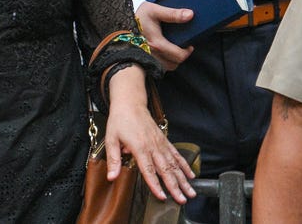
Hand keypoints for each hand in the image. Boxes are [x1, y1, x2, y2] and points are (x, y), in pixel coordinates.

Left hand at [106, 68, 195, 203]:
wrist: (131, 103)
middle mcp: (153, 146)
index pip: (148, 170)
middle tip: (183, 199)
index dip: (155, 184)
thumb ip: (113, 159)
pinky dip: (184, 165)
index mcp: (140, 147)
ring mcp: (161, 143)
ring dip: (183, 179)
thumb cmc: (120, 120)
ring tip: (190, 191)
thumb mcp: (111, 139)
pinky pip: (176, 155)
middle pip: (166, 169)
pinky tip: (190, 175)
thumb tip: (112, 176)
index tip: (162, 196)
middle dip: (175, 186)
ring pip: (174, 164)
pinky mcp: (164, 140)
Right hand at [135, 2, 194, 70]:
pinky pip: (157, 68)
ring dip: (172, 60)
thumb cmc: (136, 17)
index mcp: (157, 43)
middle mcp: (152, 54)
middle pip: (174, 64)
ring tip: (172, 51)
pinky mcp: (141, 61)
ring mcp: (146, 59)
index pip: (179, 55)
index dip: (187, 51)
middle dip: (181, 56)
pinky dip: (162, 63)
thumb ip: (173, 13)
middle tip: (182, 47)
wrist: (117, 23)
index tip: (189, 45)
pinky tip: (162, 54)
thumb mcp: (154, 10)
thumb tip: (190, 15)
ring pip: (166, 67)